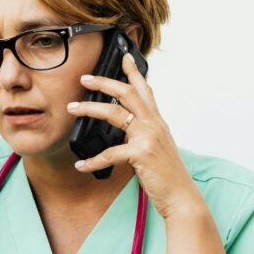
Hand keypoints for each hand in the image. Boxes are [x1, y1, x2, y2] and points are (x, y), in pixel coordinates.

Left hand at [68, 53, 204, 220]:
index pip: (145, 90)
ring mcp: (148, 138)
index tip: (123, 57)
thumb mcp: (157, 148)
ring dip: (90, 108)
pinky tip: (81, 165)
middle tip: (85, 77)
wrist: (181, 196)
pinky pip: (110, 153)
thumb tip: (125, 132)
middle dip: (105, 81)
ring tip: (72, 108)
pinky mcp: (141, 154)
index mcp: (157, 122)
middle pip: (127, 93)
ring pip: (115, 113)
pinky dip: (92, 160)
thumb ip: (143, 136)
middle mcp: (154, 125)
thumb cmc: (167, 175)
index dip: (134, 72)